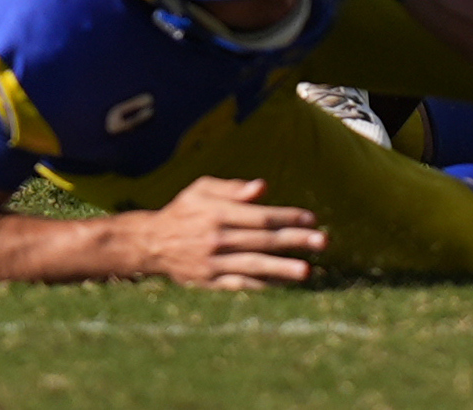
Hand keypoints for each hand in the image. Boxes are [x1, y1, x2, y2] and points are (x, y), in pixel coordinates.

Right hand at [134, 177, 326, 288]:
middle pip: (262, 240)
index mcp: (216, 213)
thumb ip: (232, 188)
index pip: (259, 216)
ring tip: (307, 271)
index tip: (312, 218)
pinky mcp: (207, 282)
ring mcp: (211, 263)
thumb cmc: (182, 210)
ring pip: (252, 266)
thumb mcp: (201, 189)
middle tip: (323, 242)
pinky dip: (261, 284)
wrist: (149, 244)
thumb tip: (263, 187)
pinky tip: (282, 284)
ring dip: (282, 268)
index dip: (287, 217)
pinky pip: (239, 284)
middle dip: (295, 241)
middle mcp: (215, 238)